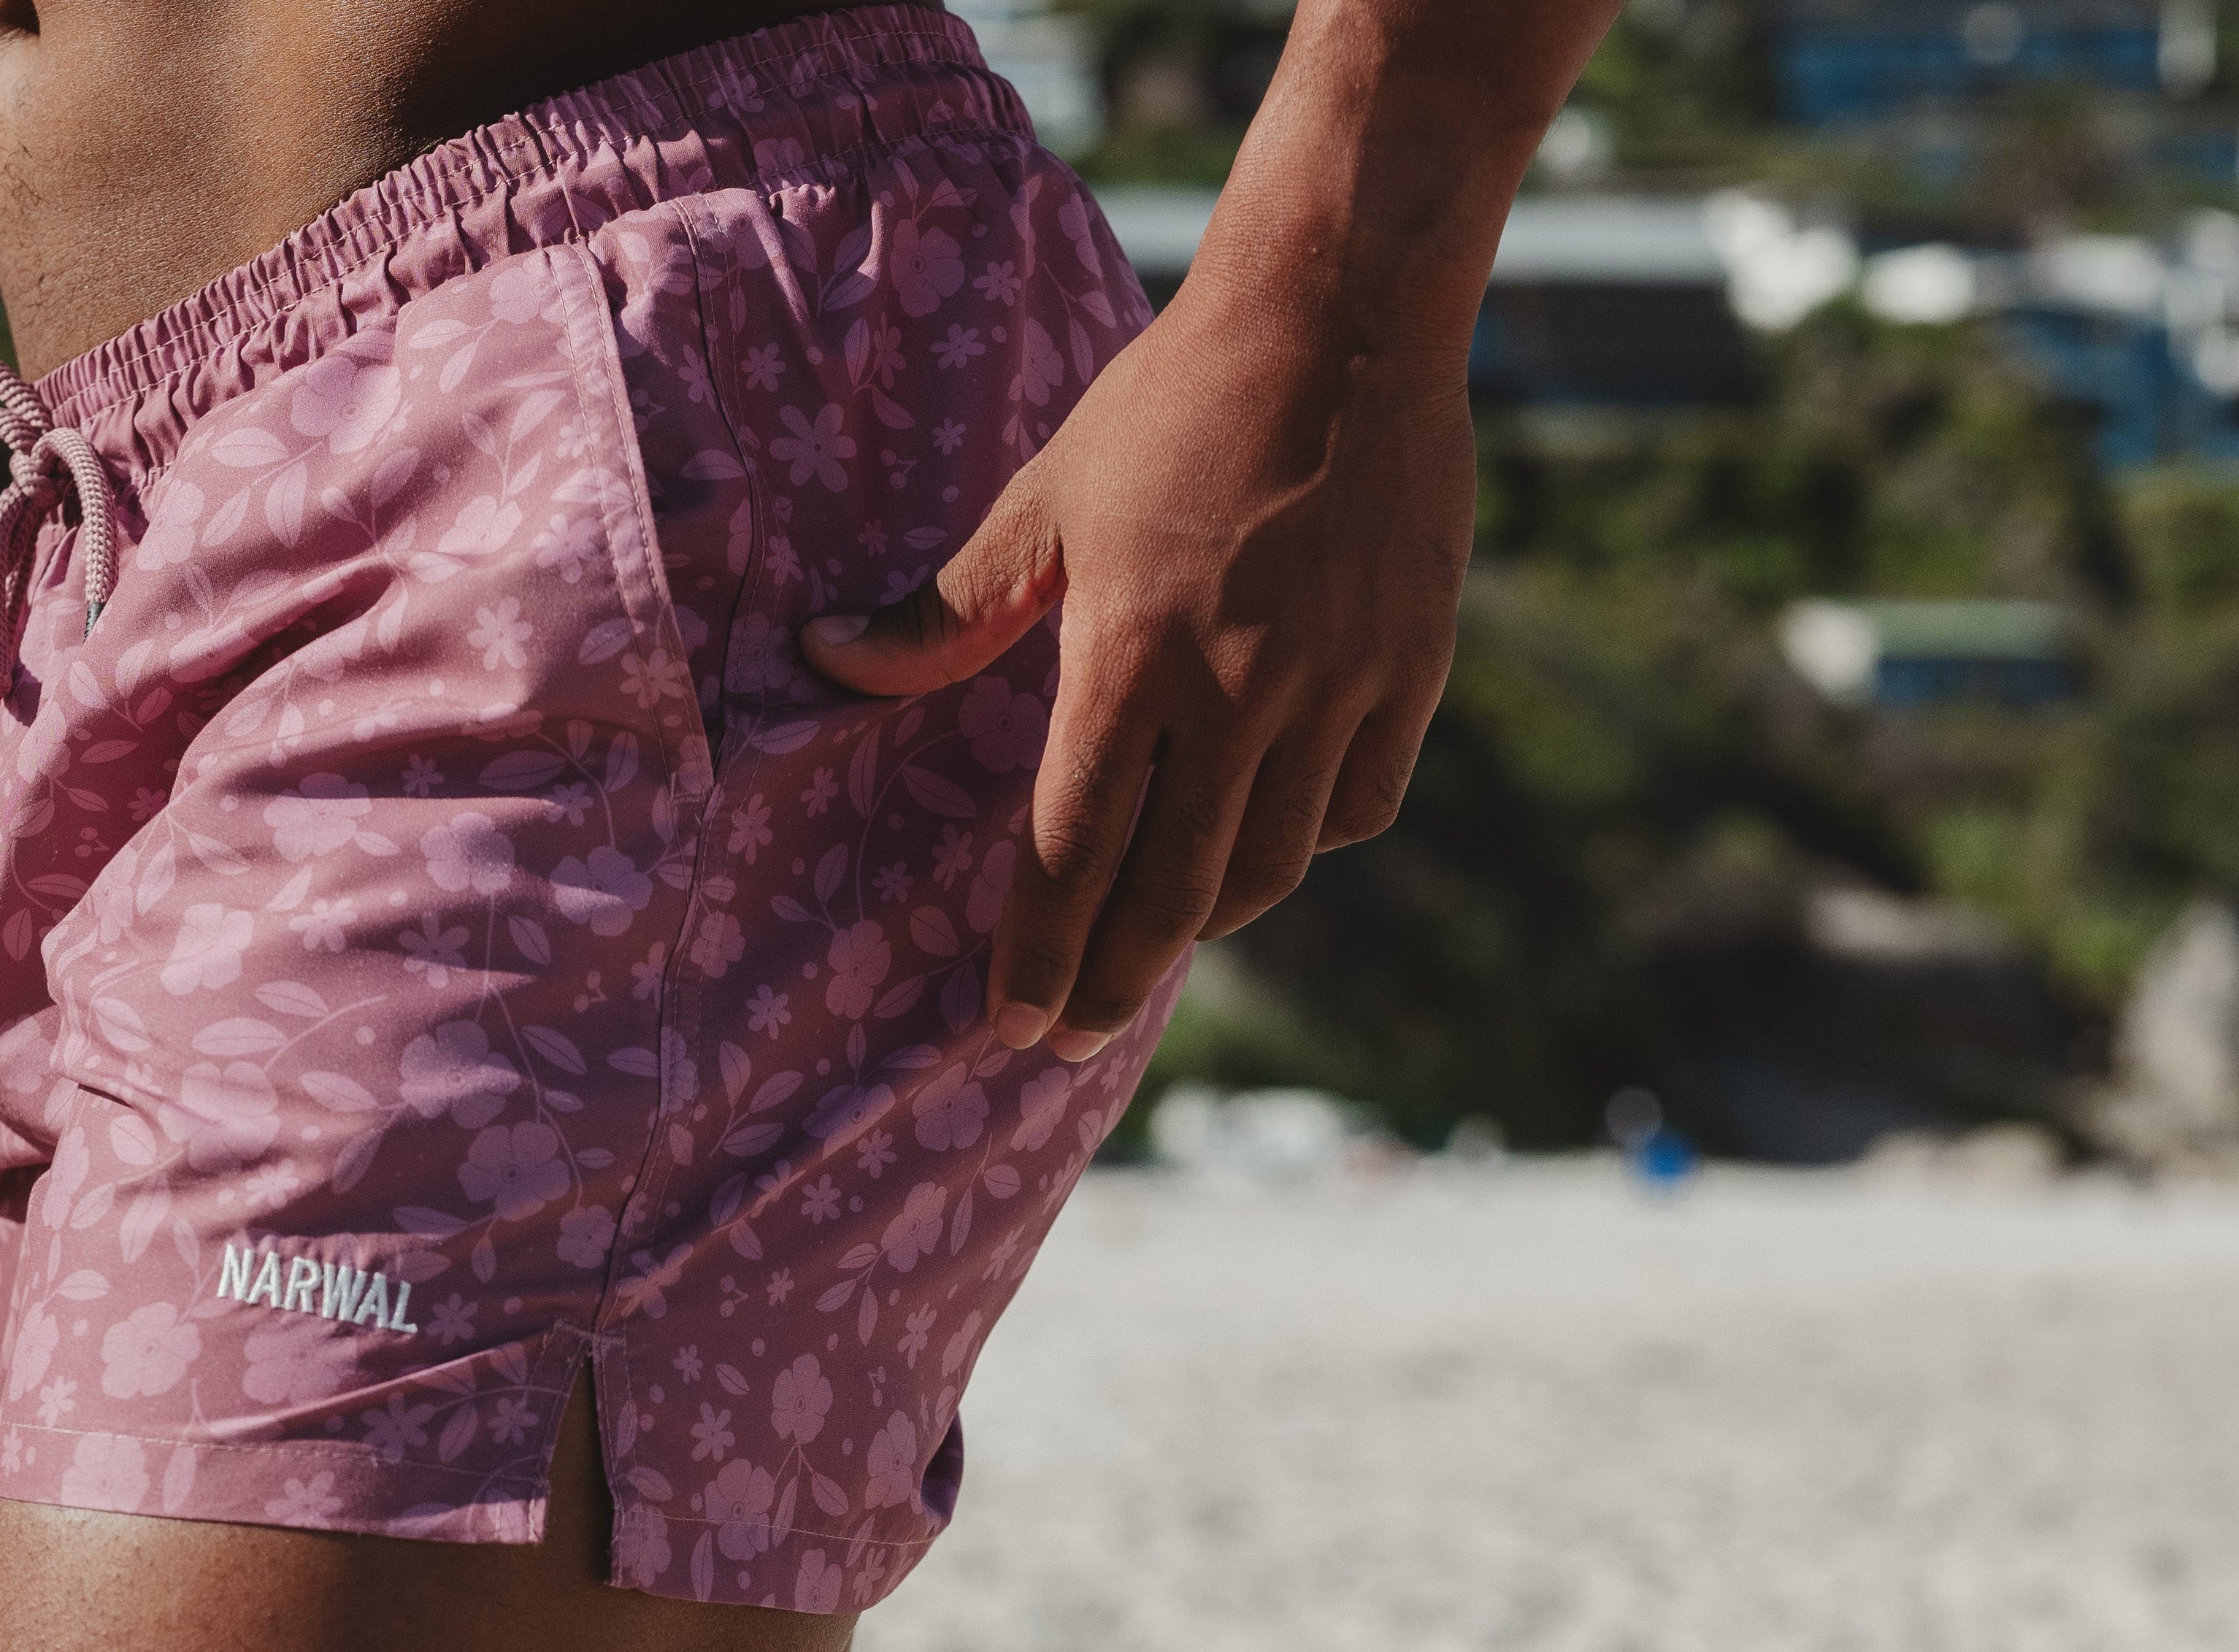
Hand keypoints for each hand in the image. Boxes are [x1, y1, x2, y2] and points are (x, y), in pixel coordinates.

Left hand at [802, 298, 1473, 1061]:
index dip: (1040, 952)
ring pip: (1272, 866)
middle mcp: (1239, 695)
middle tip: (1072, 1038)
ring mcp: (1337, 689)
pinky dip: (1306, 842)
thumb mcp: (1043, 503)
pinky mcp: (1411, 671)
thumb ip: (944, 610)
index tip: (1014, 1025)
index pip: (1073, 849)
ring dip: (1206, 921)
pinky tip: (1267, 844)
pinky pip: (1358, 805)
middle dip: (1113, 983)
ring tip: (1159, 942)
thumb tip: (827, 660)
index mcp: (1131, 658)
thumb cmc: (1168, 406)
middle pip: (1172, 894)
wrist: (1341, 321)